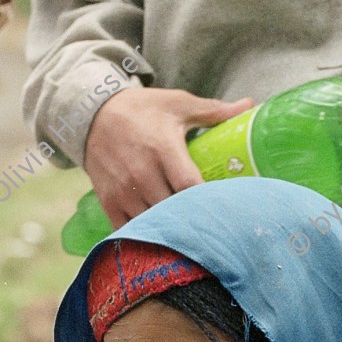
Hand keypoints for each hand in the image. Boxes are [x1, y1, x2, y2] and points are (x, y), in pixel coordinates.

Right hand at [83, 86, 254, 228]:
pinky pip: (129, 229)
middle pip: (173, 209)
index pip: (189, 185)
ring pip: (153, 222)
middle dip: (191, 218)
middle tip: (210, 225)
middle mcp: (142, 173)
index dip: (206, 200)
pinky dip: (145, 235)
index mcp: (163, 148)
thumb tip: (248, 105)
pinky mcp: (109, 201)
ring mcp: (123, 190)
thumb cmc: (141, 109)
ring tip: (188, 233)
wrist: (92, 114)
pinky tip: (160, 237)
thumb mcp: (177, 104)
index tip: (222, 206)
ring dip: (170, 229)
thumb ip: (212, 110)